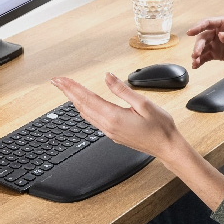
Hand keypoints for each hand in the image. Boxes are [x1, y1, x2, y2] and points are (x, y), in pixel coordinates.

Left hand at [50, 73, 180, 159]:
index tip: (61, 79)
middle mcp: (108, 126)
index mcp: (114, 116)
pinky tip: (83, 105)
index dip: (72, 87)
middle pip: (82, 106)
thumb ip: (123, 90)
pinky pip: (93, 120)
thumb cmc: (160, 126)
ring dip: (74, 100)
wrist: (166, 147)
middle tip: (57, 81)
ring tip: (66, 90)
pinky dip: (84, 109)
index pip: (87, 98)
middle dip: (68, 92)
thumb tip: (107, 77)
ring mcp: (109, 131)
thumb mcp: (144, 103)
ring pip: (85, 114)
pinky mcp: (113, 133)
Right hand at [187, 16, 223, 69]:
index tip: (190, 33)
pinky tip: (196, 66)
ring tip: (195, 62)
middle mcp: (220, 32)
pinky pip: (206, 56)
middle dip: (198, 45)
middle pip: (204, 36)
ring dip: (197, 54)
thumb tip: (220, 36)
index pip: (209, 23)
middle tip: (195, 54)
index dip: (198, 27)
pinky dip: (200, 61)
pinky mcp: (219, 54)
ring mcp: (219, 43)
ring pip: (203, 47)